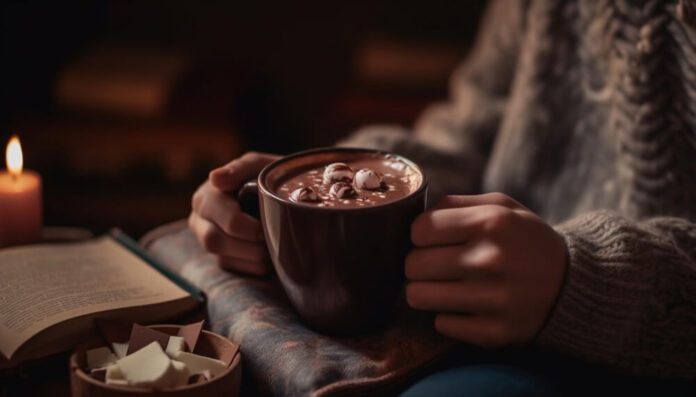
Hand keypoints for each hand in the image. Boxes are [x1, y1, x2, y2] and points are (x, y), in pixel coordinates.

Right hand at [189, 152, 279, 274]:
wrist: (277, 193)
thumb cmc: (265, 177)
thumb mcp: (257, 165)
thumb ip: (238, 169)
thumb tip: (215, 178)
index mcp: (205, 198)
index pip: (225, 221)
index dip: (252, 228)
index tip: (272, 223)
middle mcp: (200, 222)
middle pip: (215, 243)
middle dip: (250, 244)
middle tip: (274, 235)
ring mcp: (209, 243)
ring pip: (226, 261)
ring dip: (257, 255)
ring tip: (276, 240)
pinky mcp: (222, 259)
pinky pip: (237, 271)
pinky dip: (258, 264)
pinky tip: (270, 249)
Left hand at [405, 193, 566, 346]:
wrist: (573, 284)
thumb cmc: (525, 239)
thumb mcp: (500, 206)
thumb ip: (453, 204)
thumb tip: (411, 218)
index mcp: (490, 223)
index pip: (418, 230)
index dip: (420, 235)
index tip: (433, 240)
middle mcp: (490, 260)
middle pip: (412, 265)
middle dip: (420, 263)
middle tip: (437, 265)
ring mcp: (492, 299)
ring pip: (417, 296)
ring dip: (427, 291)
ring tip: (445, 285)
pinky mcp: (494, 332)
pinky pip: (441, 324)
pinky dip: (450, 316)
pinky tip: (468, 306)